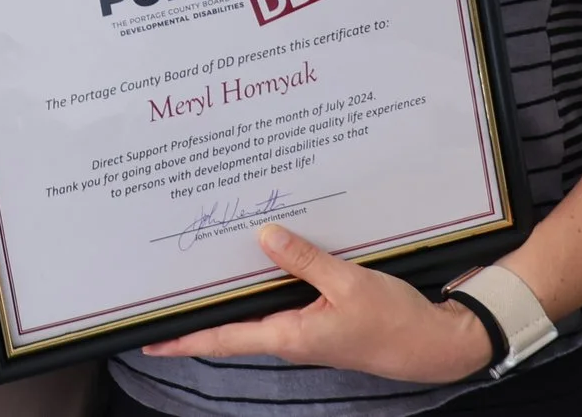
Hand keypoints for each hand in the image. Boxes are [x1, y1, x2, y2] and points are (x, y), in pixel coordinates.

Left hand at [140, 224, 491, 384]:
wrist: (432, 345)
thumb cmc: (392, 321)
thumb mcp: (348, 283)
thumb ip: (304, 260)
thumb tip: (265, 236)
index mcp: (288, 335)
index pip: (223, 339)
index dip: (184, 339)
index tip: (149, 340)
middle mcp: (289, 336)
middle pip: (232, 325)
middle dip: (200, 310)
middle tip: (166, 289)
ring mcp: (304, 329)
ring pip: (257, 309)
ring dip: (232, 292)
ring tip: (201, 268)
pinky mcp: (320, 319)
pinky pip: (282, 300)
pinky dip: (266, 281)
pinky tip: (262, 257)